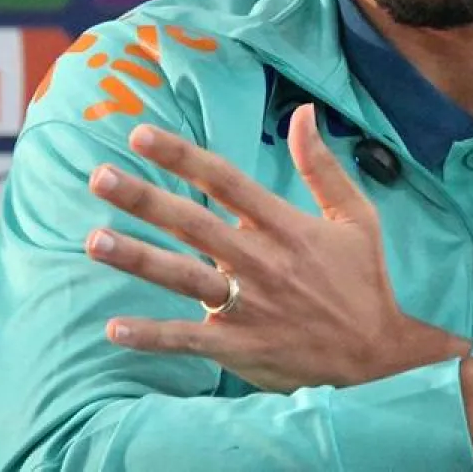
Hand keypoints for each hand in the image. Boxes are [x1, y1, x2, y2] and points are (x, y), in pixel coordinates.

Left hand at [83, 105, 467, 390]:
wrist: (378, 359)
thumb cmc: (364, 281)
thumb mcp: (356, 216)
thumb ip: (322, 166)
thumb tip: (303, 112)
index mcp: (287, 226)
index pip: (226, 181)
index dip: (182, 157)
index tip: (141, 135)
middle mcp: (262, 262)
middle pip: (194, 223)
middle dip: (144, 199)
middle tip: (99, 176)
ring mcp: (249, 307)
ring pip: (184, 277)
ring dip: (138, 258)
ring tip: (94, 240)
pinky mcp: (241, 348)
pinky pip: (188, 341)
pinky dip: (152, 336)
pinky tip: (114, 328)